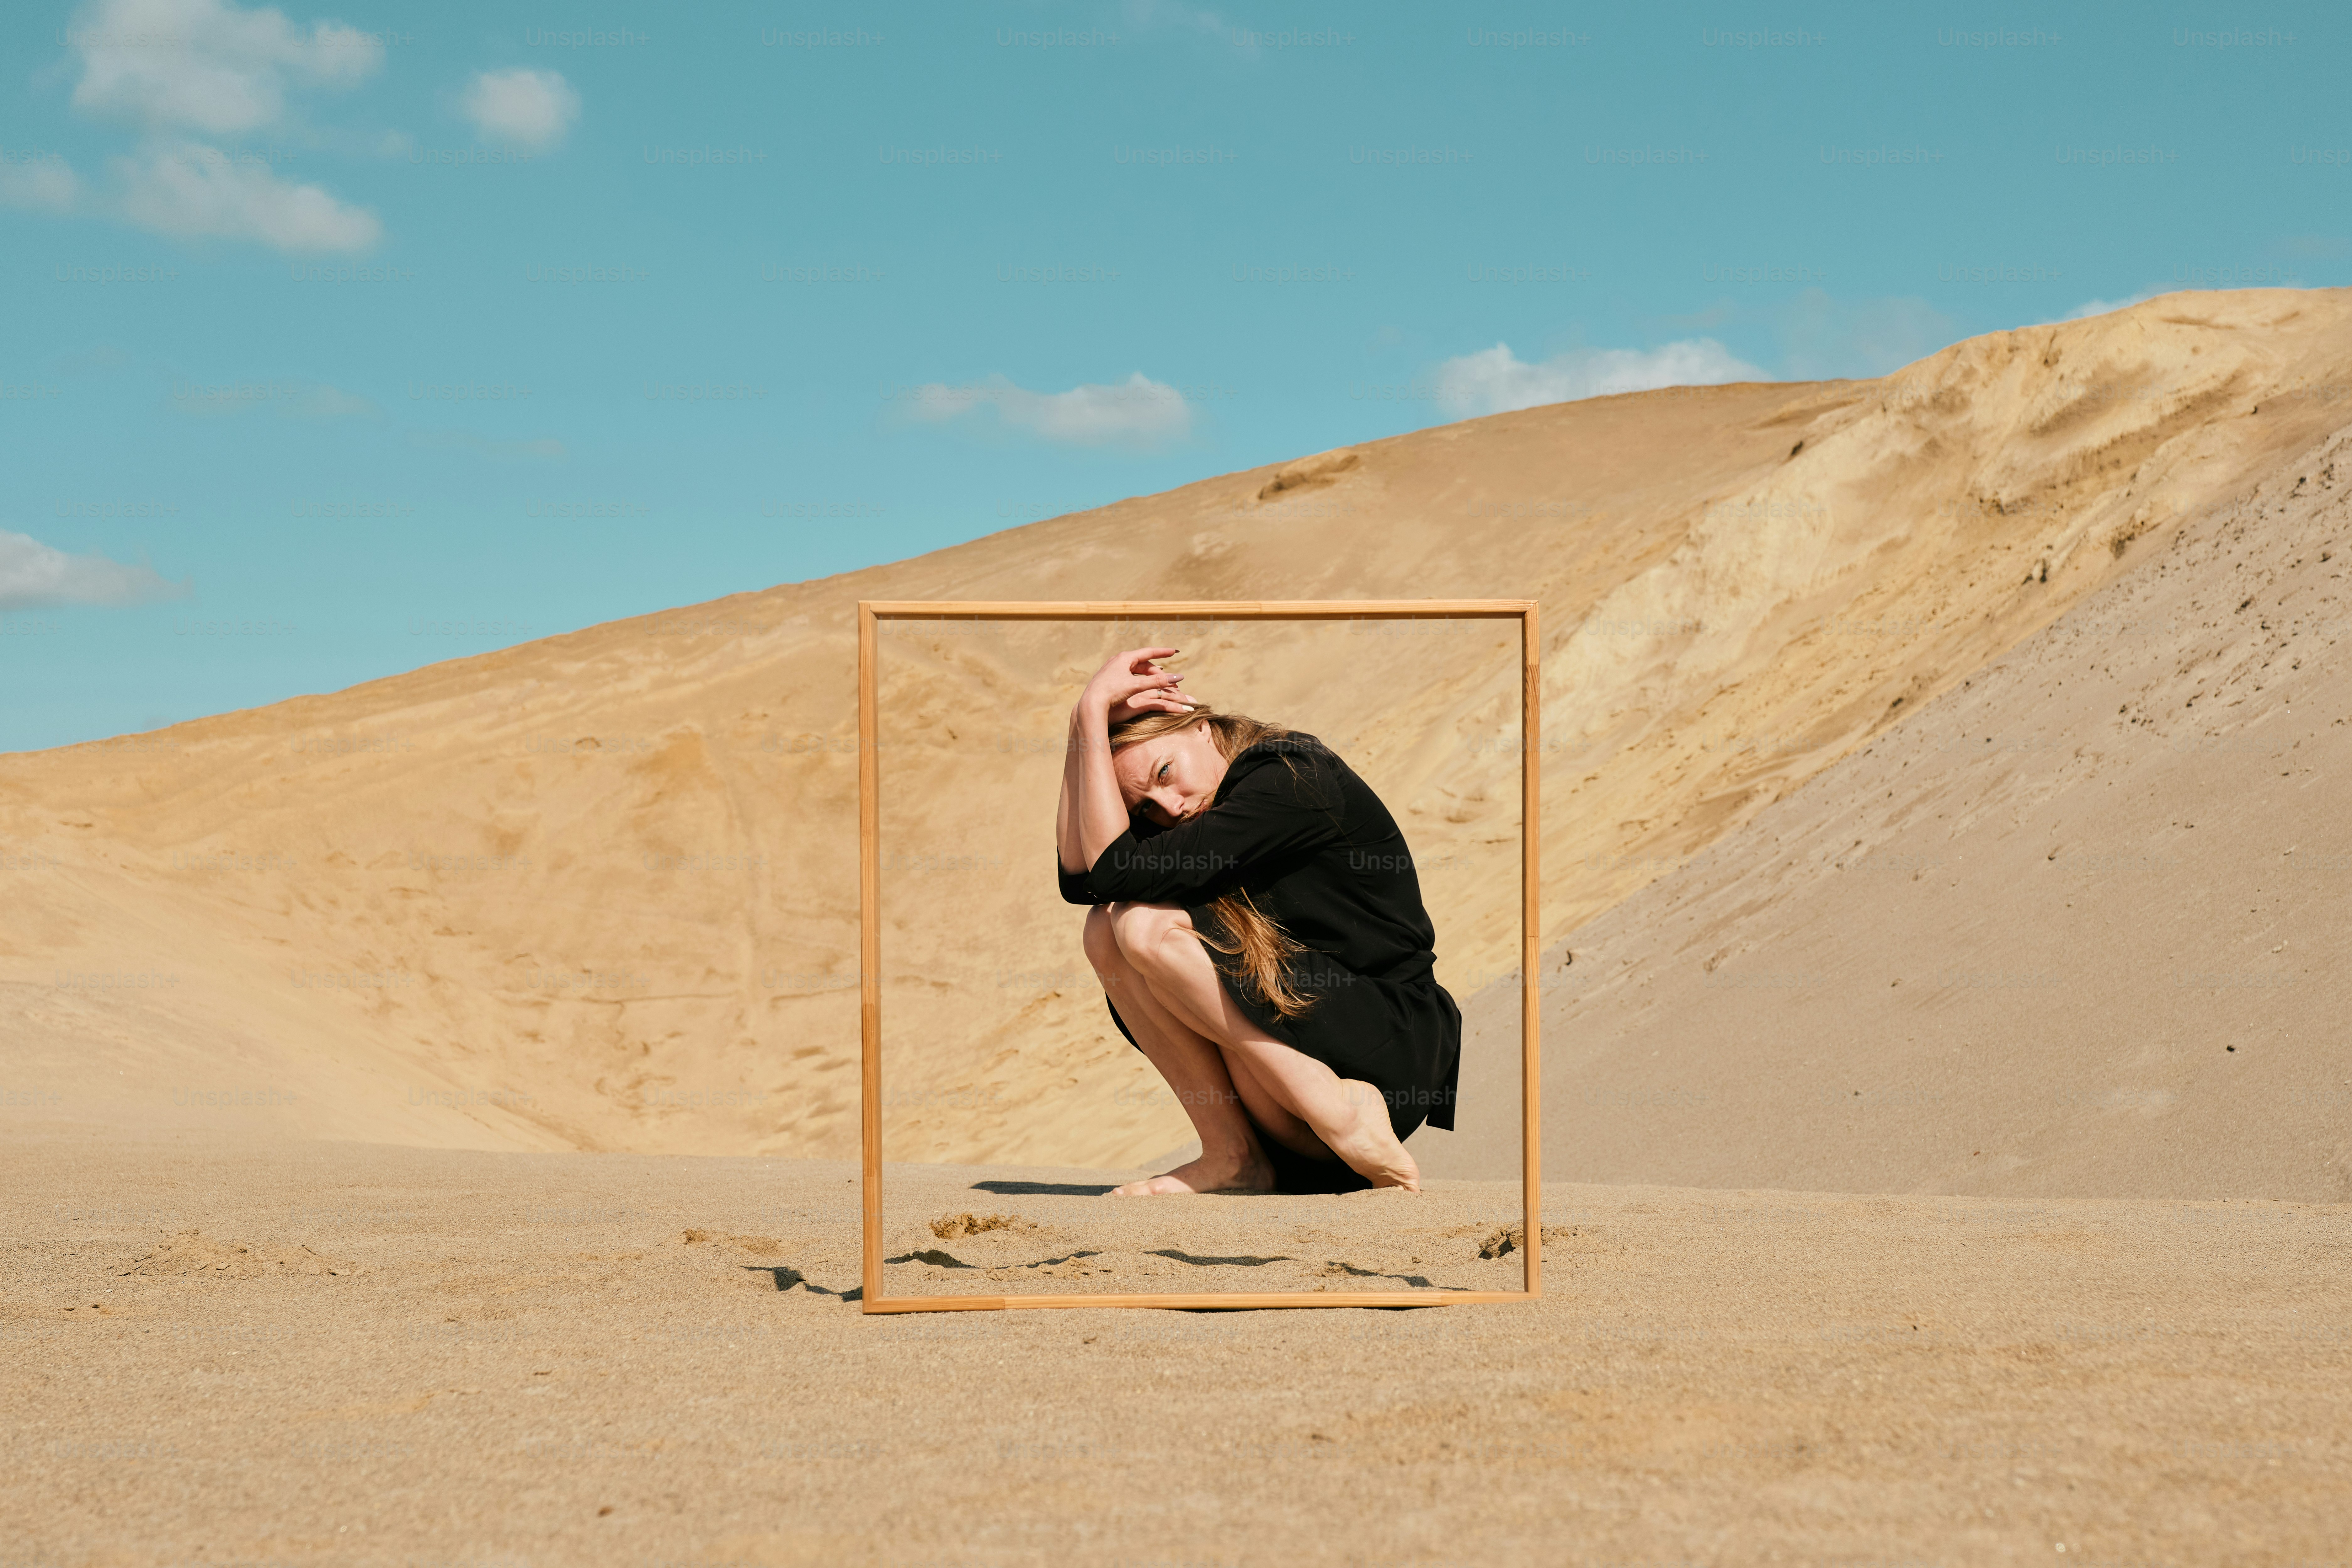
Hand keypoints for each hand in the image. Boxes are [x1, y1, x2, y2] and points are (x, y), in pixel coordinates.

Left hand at [1078, 647, 1194, 720]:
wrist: (1091, 702)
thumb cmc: (1112, 691)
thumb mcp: (1136, 685)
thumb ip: (1157, 682)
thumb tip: (1179, 677)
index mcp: (1125, 658)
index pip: (1148, 652)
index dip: (1163, 652)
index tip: (1175, 651)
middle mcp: (1118, 660)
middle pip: (1143, 664)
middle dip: (1157, 672)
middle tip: (1167, 681)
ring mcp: (1113, 669)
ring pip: (1136, 670)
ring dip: (1148, 676)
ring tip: (1157, 682)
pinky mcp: (1110, 678)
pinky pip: (1129, 676)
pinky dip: (1139, 679)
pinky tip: (1141, 685)